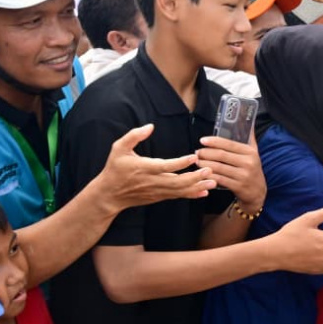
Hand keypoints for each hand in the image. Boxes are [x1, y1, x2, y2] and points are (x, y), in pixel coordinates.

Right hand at [94, 125, 216, 211]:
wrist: (109, 194)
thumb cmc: (115, 169)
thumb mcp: (118, 148)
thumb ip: (133, 136)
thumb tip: (150, 126)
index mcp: (144, 168)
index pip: (165, 166)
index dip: (181, 163)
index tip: (194, 157)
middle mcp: (152, 181)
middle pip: (177, 182)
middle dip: (195, 177)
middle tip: (210, 170)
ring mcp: (157, 191)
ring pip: (180, 191)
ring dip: (198, 186)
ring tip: (214, 182)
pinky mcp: (159, 197)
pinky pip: (178, 196)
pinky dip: (192, 194)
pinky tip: (204, 191)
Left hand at [197, 133, 265, 210]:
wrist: (258, 192)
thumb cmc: (253, 169)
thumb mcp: (254, 153)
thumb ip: (250, 139)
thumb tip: (249, 123)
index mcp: (250, 152)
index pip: (229, 144)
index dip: (214, 141)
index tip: (202, 140)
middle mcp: (248, 163)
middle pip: (222, 155)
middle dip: (206, 153)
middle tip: (197, 152)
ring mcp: (243, 175)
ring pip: (219, 167)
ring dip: (205, 164)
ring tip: (197, 161)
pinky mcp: (238, 186)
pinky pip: (219, 179)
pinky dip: (209, 175)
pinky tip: (203, 172)